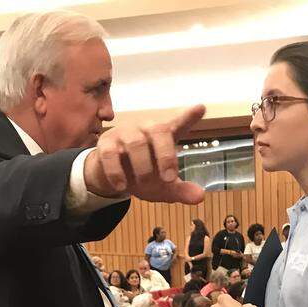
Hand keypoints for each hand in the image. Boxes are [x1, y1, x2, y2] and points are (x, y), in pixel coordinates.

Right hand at [84, 104, 206, 204]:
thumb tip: (200, 197)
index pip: (179, 123)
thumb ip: (182, 190)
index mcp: (165, 137)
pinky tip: (122, 186)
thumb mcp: (164, 187)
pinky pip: (110, 154)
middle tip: (169, 179)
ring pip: (136, 142)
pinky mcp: (106, 143)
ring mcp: (126, 134)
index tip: (200, 108)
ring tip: (143, 183)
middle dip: (166, 155)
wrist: (112, 178)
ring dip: (142, 166)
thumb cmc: (144, 176)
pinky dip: (117, 172)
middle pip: (159, 130)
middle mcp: (147, 130)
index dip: (189, 116)